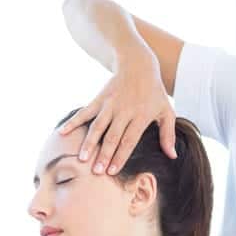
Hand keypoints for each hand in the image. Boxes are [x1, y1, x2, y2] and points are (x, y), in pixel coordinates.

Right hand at [58, 50, 176, 174]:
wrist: (138, 64)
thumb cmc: (154, 92)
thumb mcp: (166, 111)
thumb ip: (168, 134)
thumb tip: (173, 156)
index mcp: (141, 116)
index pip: (129, 140)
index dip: (120, 156)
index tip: (112, 170)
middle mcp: (124, 111)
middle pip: (112, 136)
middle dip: (104, 154)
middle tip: (96, 171)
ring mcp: (110, 105)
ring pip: (98, 126)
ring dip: (89, 142)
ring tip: (82, 158)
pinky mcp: (100, 99)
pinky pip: (85, 112)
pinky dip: (73, 122)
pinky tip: (63, 133)